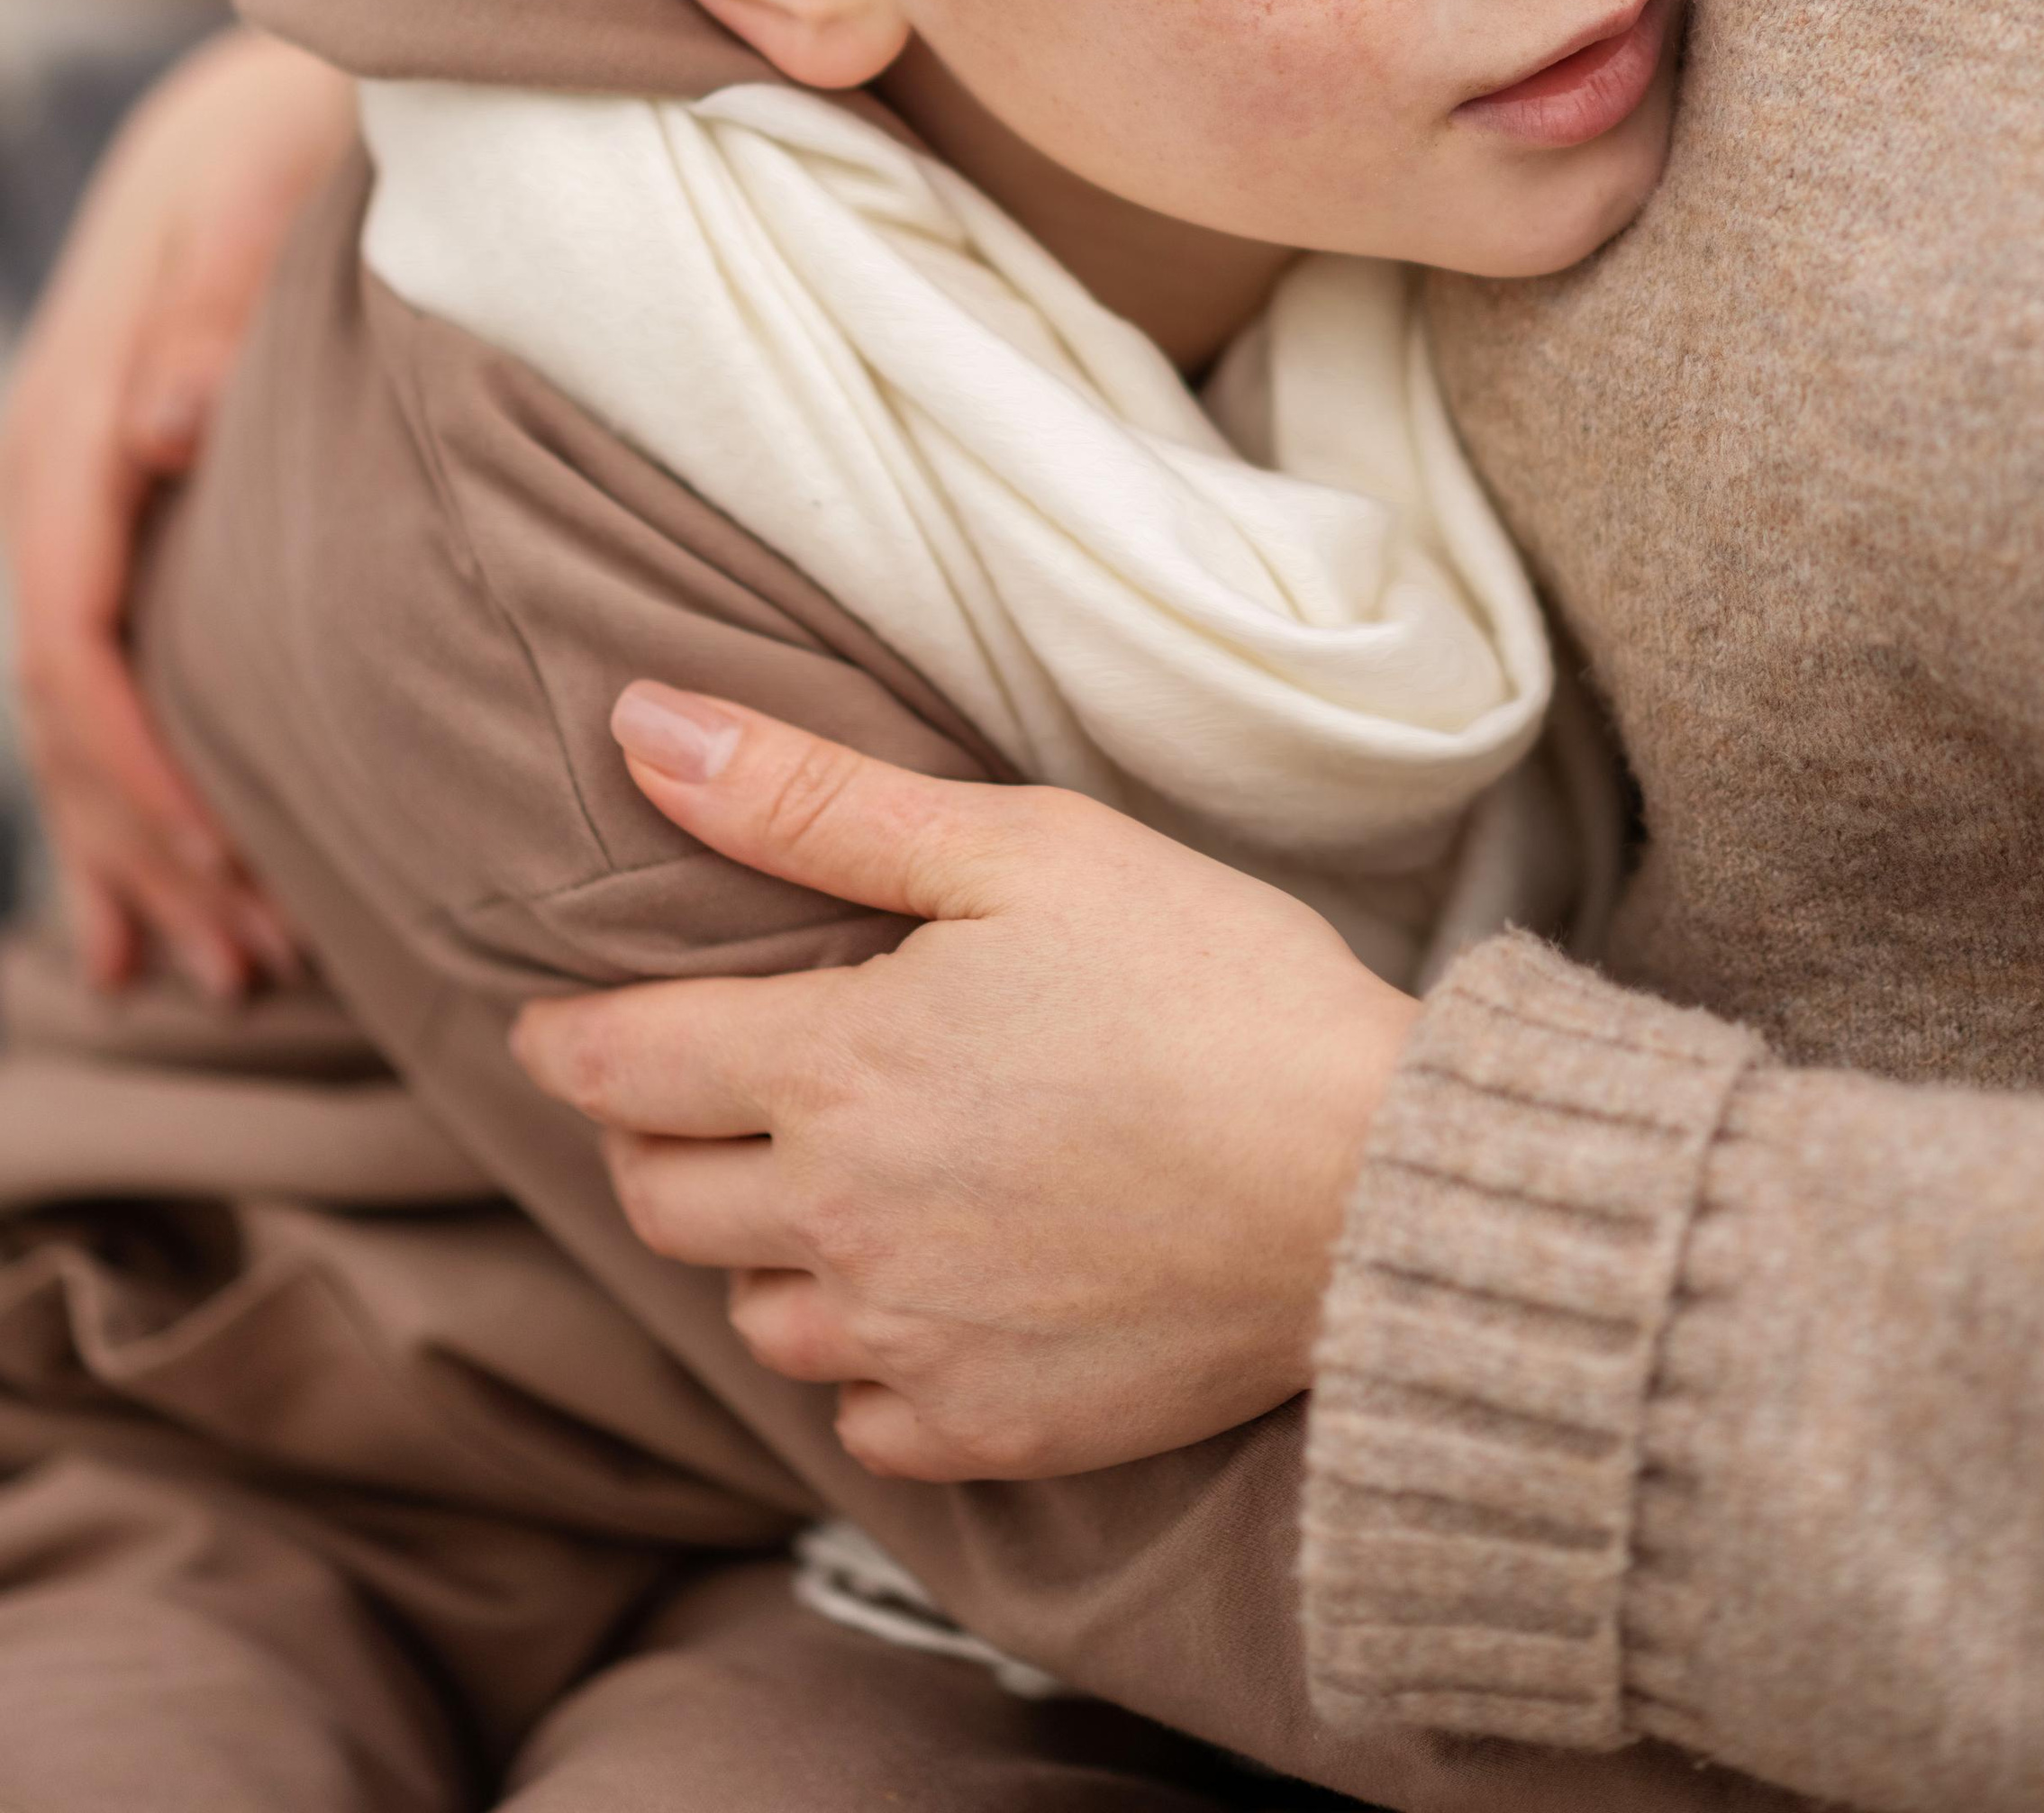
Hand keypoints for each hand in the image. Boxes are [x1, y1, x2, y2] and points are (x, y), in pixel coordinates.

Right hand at [0, 28, 353, 993]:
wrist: (269, 101)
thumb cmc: (284, 145)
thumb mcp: (259, 191)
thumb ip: (215, 307)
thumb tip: (162, 432)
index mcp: (69, 424)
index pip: (73, 632)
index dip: (140, 761)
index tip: (227, 857)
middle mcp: (52, 482)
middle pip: (70, 709)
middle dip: (149, 845)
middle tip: (248, 965)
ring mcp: (76, 513)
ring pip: (80, 721)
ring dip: (142, 850)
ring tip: (225, 973)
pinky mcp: (119, 528)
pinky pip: (100, 685)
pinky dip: (126, 803)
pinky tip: (151, 913)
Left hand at [514, 685, 1418, 1483]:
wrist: (1373, 1186)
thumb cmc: (1212, 986)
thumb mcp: (1018, 848)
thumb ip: (809, 799)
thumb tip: (640, 727)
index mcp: (836, 1069)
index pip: (620, 1064)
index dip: (570, 1039)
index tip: (554, 1028)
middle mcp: (842, 1225)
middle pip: (660, 1198)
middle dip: (655, 1137)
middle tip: (703, 1092)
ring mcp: (913, 1344)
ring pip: (755, 1314)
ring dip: (762, 1250)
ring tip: (829, 1188)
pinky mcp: (991, 1432)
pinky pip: (860, 1418)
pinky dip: (866, 1361)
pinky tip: (926, 1297)